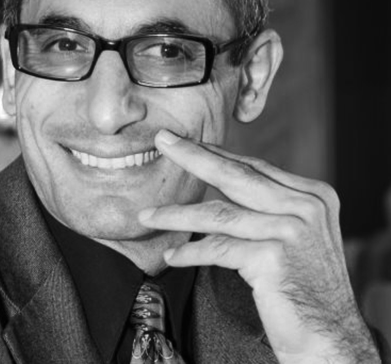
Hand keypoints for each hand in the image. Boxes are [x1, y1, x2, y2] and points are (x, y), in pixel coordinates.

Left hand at [138, 129, 380, 363]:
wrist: (331, 339)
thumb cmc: (305, 285)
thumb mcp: (295, 235)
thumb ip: (267, 207)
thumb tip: (220, 180)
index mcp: (311, 195)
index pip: (253, 167)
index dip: (215, 154)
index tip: (185, 144)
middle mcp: (305, 206)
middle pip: (235, 176)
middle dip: (192, 156)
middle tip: (163, 141)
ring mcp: (291, 230)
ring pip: (218, 214)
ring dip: (177, 215)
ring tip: (148, 215)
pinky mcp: (273, 258)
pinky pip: (218, 249)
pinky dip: (191, 253)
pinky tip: (172, 256)